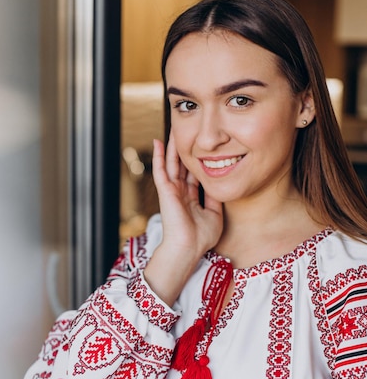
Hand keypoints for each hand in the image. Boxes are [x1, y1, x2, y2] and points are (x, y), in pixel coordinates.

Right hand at [152, 134, 222, 258]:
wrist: (188, 249)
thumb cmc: (200, 238)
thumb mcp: (215, 214)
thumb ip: (215, 199)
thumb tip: (220, 184)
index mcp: (190, 198)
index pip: (193, 174)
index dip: (197, 160)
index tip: (201, 147)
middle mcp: (180, 192)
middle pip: (182, 165)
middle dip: (184, 149)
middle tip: (187, 131)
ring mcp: (172, 191)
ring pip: (171, 163)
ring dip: (172, 147)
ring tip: (173, 129)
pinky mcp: (165, 191)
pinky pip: (161, 170)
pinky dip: (159, 156)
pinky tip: (159, 141)